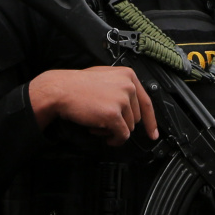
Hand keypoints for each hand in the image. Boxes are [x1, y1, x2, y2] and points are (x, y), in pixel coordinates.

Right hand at [29, 66, 158, 144]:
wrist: (61, 90)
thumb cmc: (77, 85)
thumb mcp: (105, 77)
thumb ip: (121, 87)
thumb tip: (130, 105)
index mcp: (128, 75)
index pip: (146, 102)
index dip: (151, 121)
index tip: (153, 133)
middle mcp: (129, 86)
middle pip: (136, 117)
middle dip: (121, 123)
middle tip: (103, 121)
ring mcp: (122, 100)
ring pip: (129, 127)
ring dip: (113, 130)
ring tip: (97, 123)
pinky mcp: (114, 114)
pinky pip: (122, 135)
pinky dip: (114, 139)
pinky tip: (101, 134)